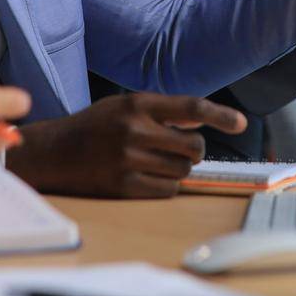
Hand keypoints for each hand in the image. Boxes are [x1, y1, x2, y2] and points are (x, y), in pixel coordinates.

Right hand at [5, 93, 245, 197]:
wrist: (54, 152)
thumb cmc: (94, 125)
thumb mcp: (125, 105)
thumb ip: (162, 111)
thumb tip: (203, 116)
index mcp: (137, 104)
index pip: (191, 107)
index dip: (220, 115)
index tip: (241, 123)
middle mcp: (135, 130)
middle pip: (193, 146)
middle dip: (193, 150)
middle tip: (178, 149)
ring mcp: (129, 159)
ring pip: (183, 171)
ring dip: (178, 168)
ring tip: (155, 161)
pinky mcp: (124, 186)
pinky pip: (168, 191)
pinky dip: (166, 186)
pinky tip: (147, 176)